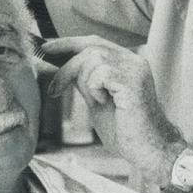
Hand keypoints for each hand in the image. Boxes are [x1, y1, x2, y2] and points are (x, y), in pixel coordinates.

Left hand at [45, 37, 180, 181]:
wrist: (147, 149)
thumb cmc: (125, 130)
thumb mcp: (97, 100)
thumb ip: (84, 82)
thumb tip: (61, 67)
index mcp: (126, 63)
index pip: (94, 42)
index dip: (68, 43)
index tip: (45, 48)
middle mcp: (133, 61)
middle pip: (90, 47)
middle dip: (67, 67)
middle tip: (55, 89)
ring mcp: (134, 69)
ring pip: (93, 59)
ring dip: (85, 82)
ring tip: (98, 102)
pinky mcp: (133, 81)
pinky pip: (100, 74)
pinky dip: (95, 89)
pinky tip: (107, 102)